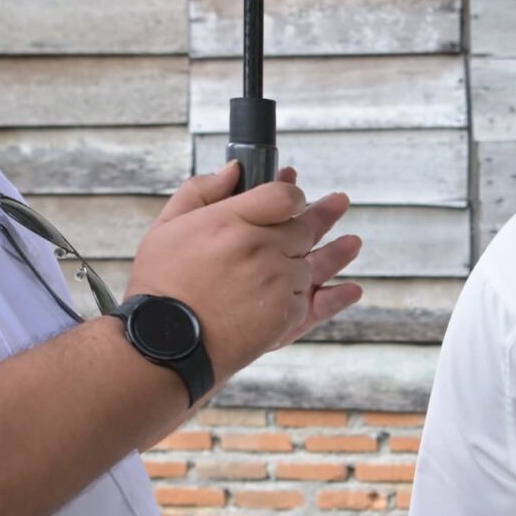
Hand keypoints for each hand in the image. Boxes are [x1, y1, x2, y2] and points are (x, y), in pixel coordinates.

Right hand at [128, 163, 364, 372]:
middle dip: (323, 214)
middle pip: (304, 227)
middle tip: (339, 203)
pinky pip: (317, 302)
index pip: (282, 197)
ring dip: (336, 252)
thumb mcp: (167, 227)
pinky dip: (335, 296)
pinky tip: (351, 289)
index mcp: (232, 222)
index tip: (293, 192)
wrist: (166, 344)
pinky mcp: (285, 316)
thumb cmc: (162, 286)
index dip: (290, 192)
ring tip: (354, 243)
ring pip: (314, 263)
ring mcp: (278, 283)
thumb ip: (201, 192)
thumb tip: (234, 170)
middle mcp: (262, 250)